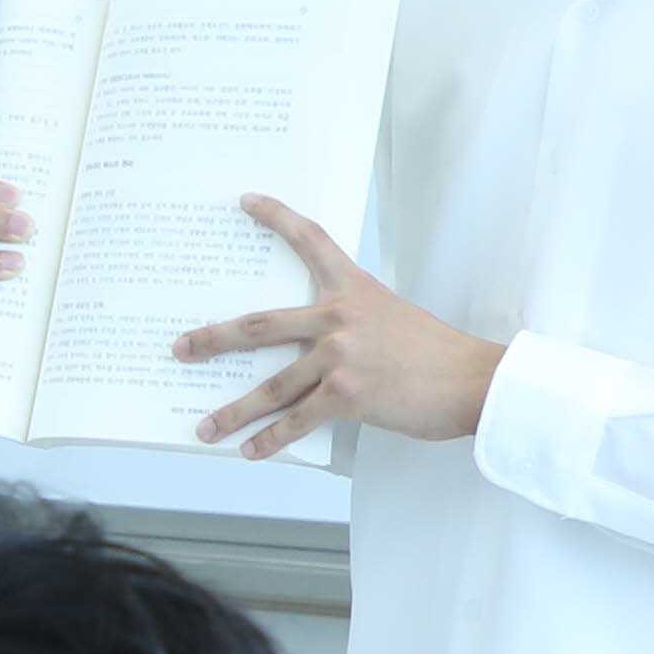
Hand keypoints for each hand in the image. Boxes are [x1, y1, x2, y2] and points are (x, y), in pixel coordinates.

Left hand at [180, 198, 499, 453]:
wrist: (472, 381)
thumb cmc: (438, 355)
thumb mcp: (393, 319)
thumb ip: (353, 324)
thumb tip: (317, 350)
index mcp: (354, 289)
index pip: (311, 240)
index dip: (277, 218)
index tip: (248, 202)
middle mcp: (339, 317)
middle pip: (260, 325)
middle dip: (214, 339)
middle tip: (181, 348)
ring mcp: (340, 355)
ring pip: (272, 385)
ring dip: (234, 411)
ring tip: (206, 427)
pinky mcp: (347, 395)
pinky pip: (298, 420)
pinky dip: (272, 440)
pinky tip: (250, 451)